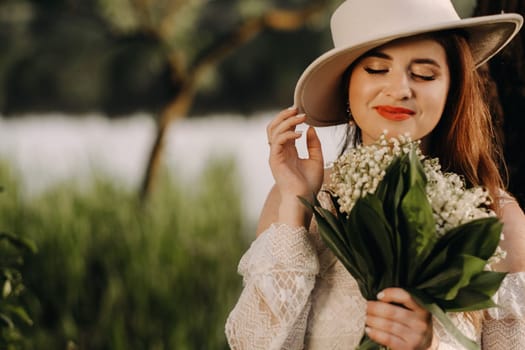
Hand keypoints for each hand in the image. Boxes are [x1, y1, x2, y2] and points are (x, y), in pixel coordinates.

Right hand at [266, 107, 323, 224]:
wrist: (304, 199)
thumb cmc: (309, 184)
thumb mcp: (316, 159)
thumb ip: (313, 144)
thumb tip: (310, 128)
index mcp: (287, 150)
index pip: (284, 129)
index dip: (291, 118)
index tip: (303, 112)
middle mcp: (279, 151)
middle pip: (274, 126)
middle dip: (284, 115)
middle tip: (297, 108)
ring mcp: (275, 155)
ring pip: (273, 130)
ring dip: (286, 121)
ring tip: (301, 117)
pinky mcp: (275, 160)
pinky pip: (277, 141)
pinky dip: (288, 134)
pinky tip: (300, 134)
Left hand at [365, 288, 435, 349]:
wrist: (426, 347)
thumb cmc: (414, 325)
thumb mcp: (414, 313)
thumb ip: (402, 304)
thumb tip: (379, 297)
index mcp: (422, 310)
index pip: (405, 297)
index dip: (390, 294)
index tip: (378, 295)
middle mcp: (420, 323)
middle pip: (392, 312)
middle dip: (375, 308)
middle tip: (366, 307)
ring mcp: (415, 337)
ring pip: (388, 325)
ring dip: (372, 320)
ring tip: (365, 318)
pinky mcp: (408, 348)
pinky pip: (388, 339)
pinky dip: (375, 333)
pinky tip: (368, 330)